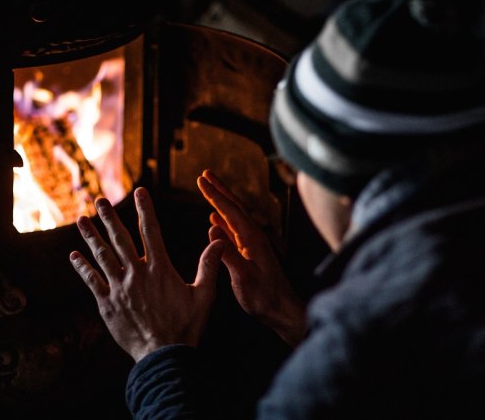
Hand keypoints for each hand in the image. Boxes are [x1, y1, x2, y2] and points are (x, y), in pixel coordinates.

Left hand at [70, 187, 224, 361]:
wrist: (164, 355)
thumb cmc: (187, 326)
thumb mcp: (204, 294)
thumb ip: (209, 265)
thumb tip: (219, 241)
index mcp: (159, 268)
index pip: (150, 231)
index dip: (145, 209)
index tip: (139, 192)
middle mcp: (136, 273)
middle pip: (120, 239)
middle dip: (109, 217)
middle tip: (100, 200)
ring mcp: (119, 288)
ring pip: (102, 256)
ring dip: (91, 237)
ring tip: (81, 220)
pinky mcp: (107, 304)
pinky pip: (91, 281)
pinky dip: (82, 267)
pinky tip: (74, 256)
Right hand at [197, 170, 306, 345]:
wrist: (283, 311)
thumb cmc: (265, 298)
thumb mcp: (244, 278)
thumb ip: (228, 254)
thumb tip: (212, 230)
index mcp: (252, 239)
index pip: (230, 211)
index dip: (214, 195)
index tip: (201, 180)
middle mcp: (254, 237)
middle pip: (234, 207)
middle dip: (219, 190)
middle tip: (205, 174)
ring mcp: (252, 245)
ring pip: (234, 217)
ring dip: (221, 203)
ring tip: (208, 191)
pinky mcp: (250, 254)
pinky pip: (234, 232)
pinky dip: (223, 222)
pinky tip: (214, 221)